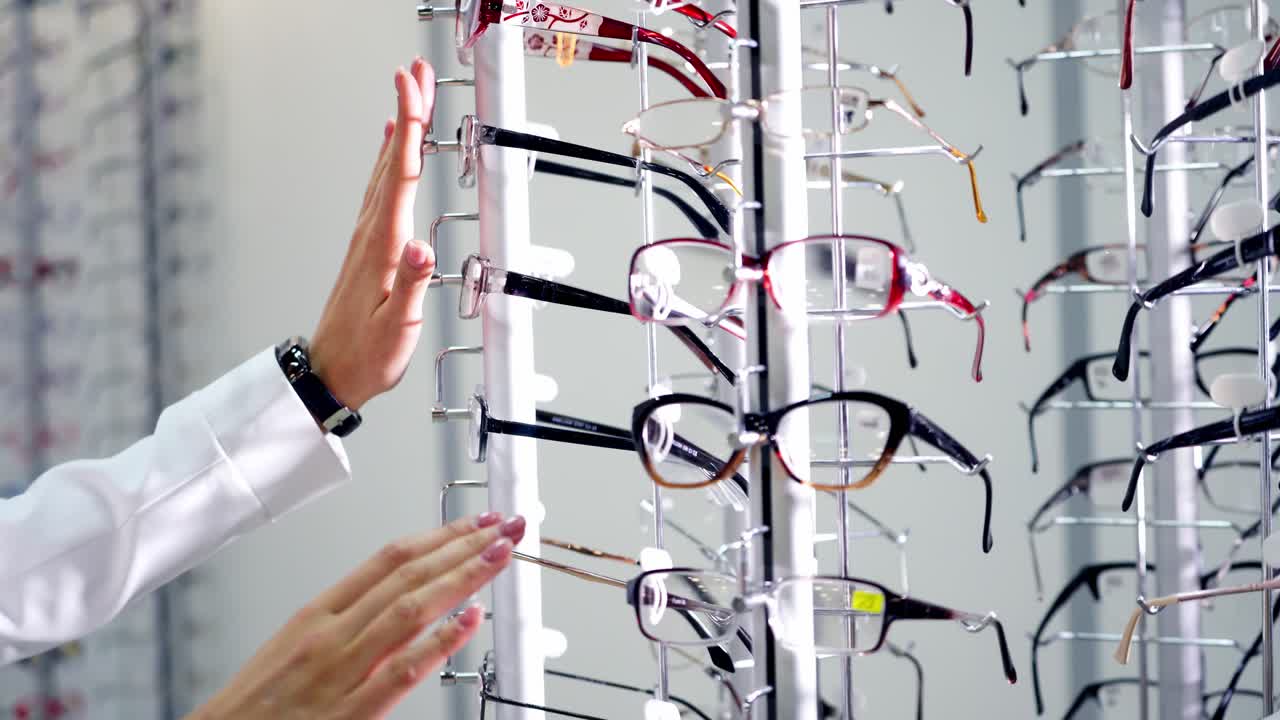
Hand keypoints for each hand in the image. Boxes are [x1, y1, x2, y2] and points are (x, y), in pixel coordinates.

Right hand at [189, 513, 525, 719]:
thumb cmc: (251, 707)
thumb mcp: (292, 646)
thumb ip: (344, 621)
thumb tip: (393, 601)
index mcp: (316, 614)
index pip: (388, 559)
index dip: (437, 535)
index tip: (473, 522)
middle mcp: (331, 635)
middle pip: (407, 574)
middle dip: (462, 545)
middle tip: (503, 526)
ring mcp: (341, 670)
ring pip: (412, 609)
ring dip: (463, 577)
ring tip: (499, 555)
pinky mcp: (351, 711)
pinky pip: (403, 668)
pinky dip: (441, 641)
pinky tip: (471, 620)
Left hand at [310, 58, 437, 410]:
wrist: (330, 372)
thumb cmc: (366, 355)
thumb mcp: (397, 329)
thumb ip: (412, 288)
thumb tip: (421, 249)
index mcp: (383, 247)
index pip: (400, 175)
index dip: (408, 127)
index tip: (410, 87)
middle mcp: (371, 233)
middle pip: (391, 160)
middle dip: (404, 112)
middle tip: (413, 71)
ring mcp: (367, 238)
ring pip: (385, 170)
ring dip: (398, 129)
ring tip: (408, 95)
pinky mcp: (368, 247)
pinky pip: (380, 189)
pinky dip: (389, 160)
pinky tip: (391, 149)